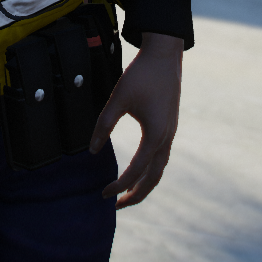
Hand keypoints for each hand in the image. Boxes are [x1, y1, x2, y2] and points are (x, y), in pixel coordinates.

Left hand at [90, 32, 182, 208]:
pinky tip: (138, 171)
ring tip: (126, 194)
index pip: (136, 170)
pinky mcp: (169, 127)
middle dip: (136, 195)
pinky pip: (161, 157)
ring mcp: (170, 133)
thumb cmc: (141, 75)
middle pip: (153, 178)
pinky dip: (150, 171)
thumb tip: (91, 150)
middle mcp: (166, 138)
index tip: (103, 193)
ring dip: (144, 185)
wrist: (165, 55)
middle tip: (116, 205)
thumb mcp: (118, 98)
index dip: (119, 185)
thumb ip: (103, 125)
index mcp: (154, 134)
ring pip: (159, 169)